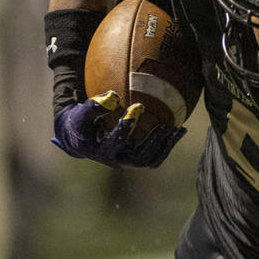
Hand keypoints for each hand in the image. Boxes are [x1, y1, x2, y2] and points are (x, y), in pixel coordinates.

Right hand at [53, 92, 185, 167]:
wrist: (80, 139)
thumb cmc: (81, 123)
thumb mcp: (81, 114)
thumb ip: (94, 106)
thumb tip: (114, 96)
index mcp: (102, 150)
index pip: (116, 140)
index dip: (127, 124)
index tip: (139, 106)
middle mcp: (116, 160)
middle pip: (139, 159)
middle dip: (153, 143)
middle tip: (165, 126)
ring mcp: (127, 162)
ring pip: (150, 160)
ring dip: (164, 146)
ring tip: (178, 130)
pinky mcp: (135, 159)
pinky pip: (155, 157)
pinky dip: (166, 146)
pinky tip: (177, 131)